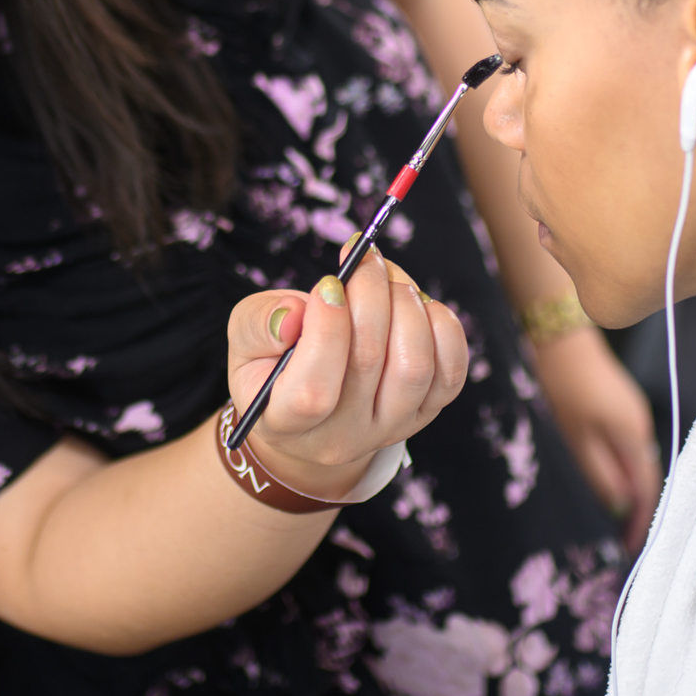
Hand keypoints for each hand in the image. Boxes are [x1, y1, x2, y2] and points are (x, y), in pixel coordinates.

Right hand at [226, 249, 468, 485]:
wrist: (310, 409)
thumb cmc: (272, 363)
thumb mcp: (245, 340)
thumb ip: (259, 325)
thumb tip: (297, 313)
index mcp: (286, 423)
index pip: (312, 393)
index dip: (326, 332)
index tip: (329, 283)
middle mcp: (342, 437)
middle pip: (369, 364)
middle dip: (370, 293)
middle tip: (363, 259)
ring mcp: (389, 428)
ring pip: (414, 366)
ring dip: (406, 304)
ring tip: (386, 277)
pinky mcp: (425, 413)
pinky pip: (450, 372)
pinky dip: (441, 326)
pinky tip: (416, 304)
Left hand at [535, 326, 660, 553]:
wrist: (557, 333)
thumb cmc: (562, 384)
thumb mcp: (575, 436)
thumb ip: (600, 473)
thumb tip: (620, 507)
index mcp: (633, 435)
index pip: (646, 489)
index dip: (639, 521)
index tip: (628, 548)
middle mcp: (640, 425)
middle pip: (645, 477)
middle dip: (635, 511)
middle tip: (620, 541)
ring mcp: (631, 412)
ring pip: (636, 462)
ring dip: (627, 491)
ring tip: (612, 519)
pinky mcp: (618, 404)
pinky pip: (626, 447)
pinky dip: (621, 469)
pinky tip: (606, 480)